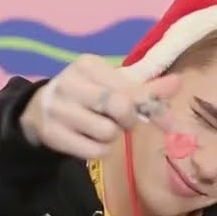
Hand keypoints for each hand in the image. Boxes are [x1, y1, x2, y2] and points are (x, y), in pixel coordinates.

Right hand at [19, 54, 180, 159]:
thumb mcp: (111, 84)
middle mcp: (71, 83)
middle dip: (128, 119)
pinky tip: (91, 140)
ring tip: (101, 128)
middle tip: (122, 121)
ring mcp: (60, 109)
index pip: (129, 87)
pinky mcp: (53, 134)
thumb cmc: (85, 95)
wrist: (37, 111)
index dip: (149, 105)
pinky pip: (96, 151)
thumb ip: (144, 86)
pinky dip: (101, 150)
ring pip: (109, 132)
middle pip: (120, 107)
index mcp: (87, 65)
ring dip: (113, 136)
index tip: (163, 118)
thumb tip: (178, 82)